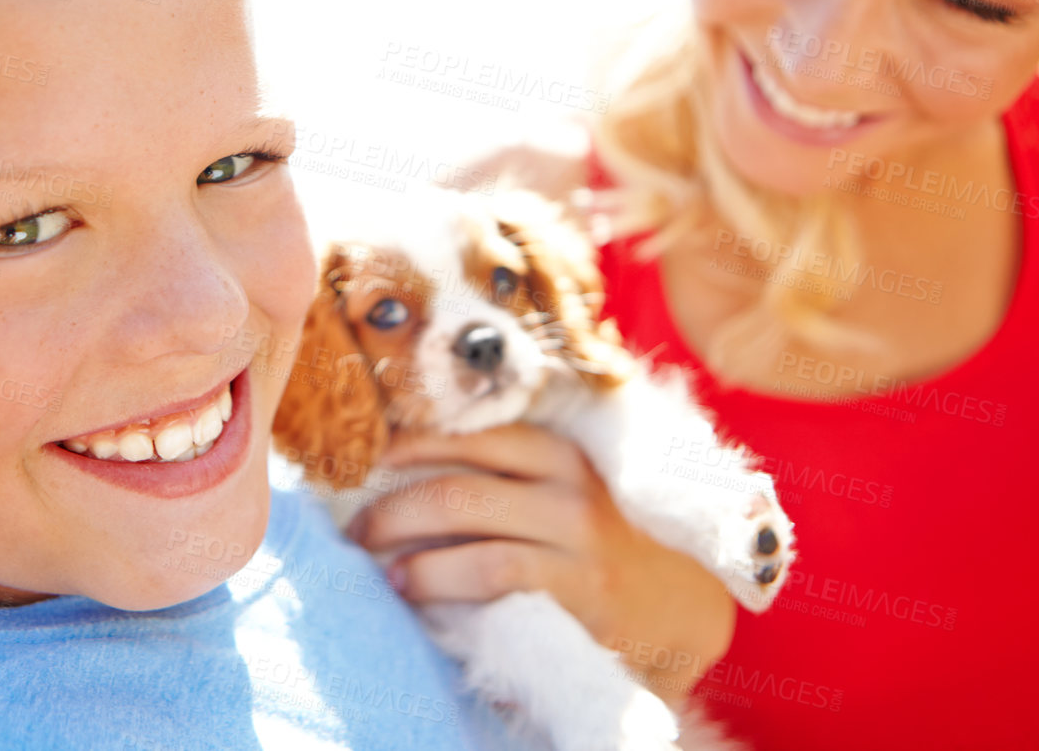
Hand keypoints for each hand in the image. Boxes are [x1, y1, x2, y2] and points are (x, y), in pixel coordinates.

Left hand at [343, 423, 736, 703]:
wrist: (682, 606)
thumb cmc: (603, 546)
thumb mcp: (567, 493)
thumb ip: (509, 476)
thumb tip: (407, 462)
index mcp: (559, 452)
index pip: (471, 431)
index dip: (410, 442)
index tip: (367, 458)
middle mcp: (568, 485)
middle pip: (457, 481)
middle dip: (392, 505)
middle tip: (356, 526)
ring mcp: (574, 536)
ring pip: (467, 521)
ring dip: (406, 542)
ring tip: (377, 562)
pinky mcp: (577, 588)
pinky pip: (493, 571)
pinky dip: (440, 577)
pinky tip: (413, 588)